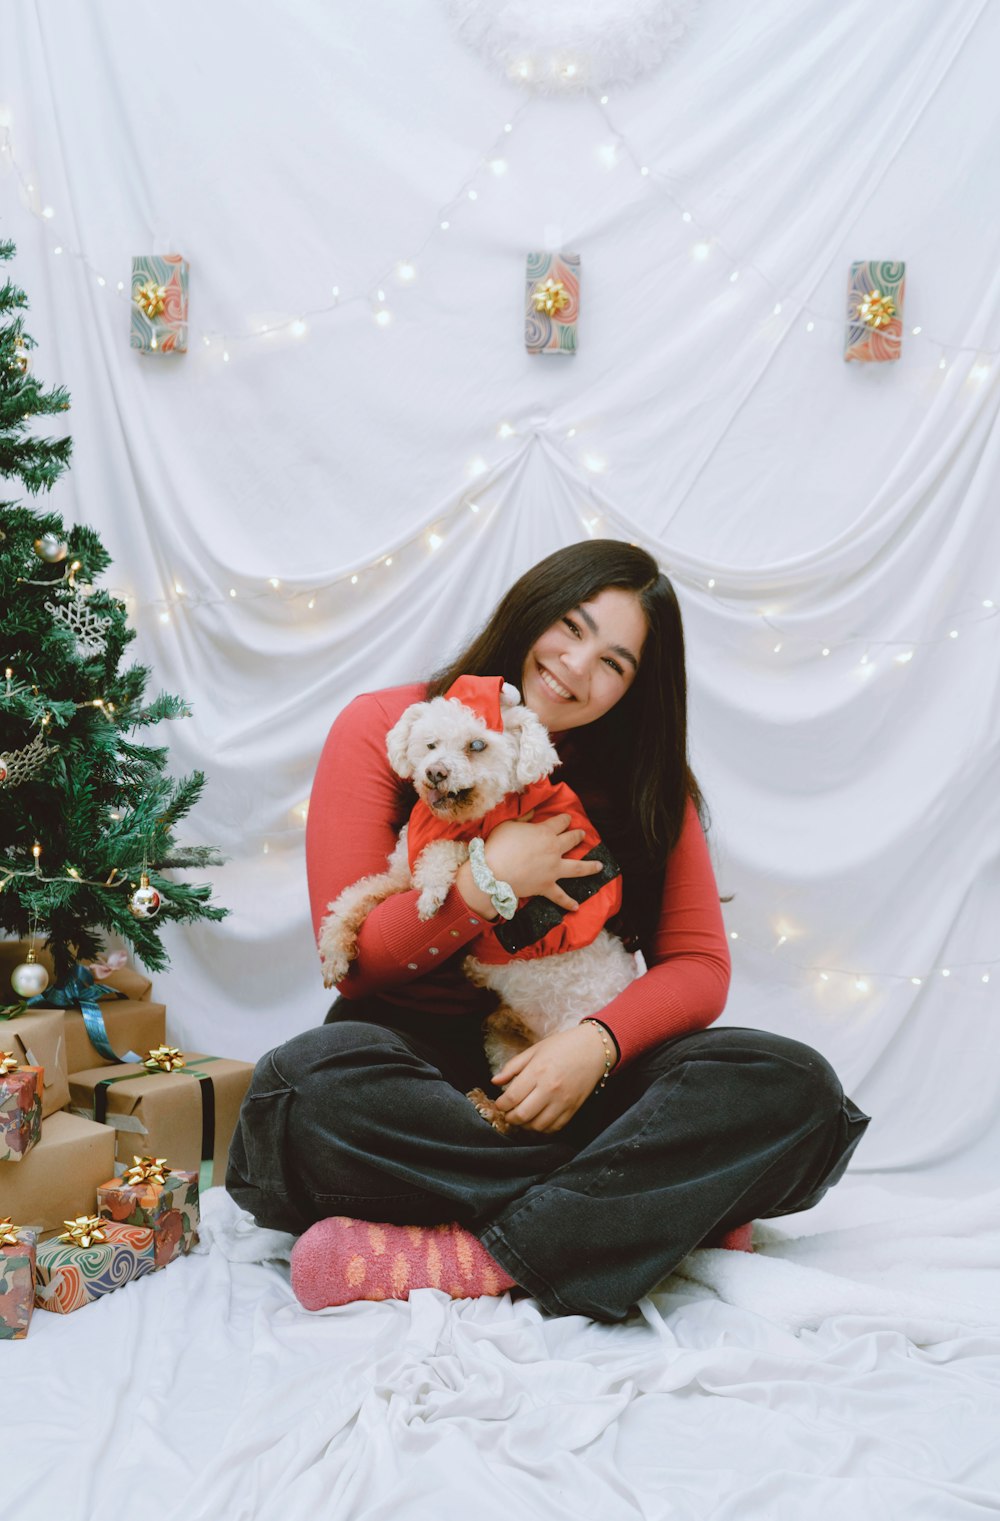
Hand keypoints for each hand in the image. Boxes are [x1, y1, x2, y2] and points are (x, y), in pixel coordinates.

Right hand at [483, 812, 603, 912]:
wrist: (494, 872)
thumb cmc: (499, 845)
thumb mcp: (508, 825)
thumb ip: (523, 818)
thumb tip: (533, 812)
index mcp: (545, 833)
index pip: (560, 822)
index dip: (565, 819)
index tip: (568, 818)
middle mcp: (554, 849)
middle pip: (571, 840)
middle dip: (578, 836)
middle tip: (582, 835)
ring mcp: (553, 869)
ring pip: (577, 868)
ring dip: (590, 867)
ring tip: (599, 866)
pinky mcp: (547, 886)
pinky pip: (560, 896)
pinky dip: (567, 902)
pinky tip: (576, 907)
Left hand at [491, 1024, 608, 1132]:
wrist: (594, 1049)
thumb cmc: (563, 1046)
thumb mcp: (534, 1050)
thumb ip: (513, 1067)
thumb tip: (495, 1081)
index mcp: (537, 1072)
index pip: (511, 1098)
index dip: (501, 1105)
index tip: (500, 1103)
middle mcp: (550, 1089)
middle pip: (522, 1116)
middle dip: (509, 1118)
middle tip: (507, 1113)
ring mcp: (563, 1101)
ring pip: (537, 1126)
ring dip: (525, 1125)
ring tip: (522, 1117)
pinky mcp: (573, 1109)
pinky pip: (554, 1128)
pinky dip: (542, 1128)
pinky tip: (537, 1119)